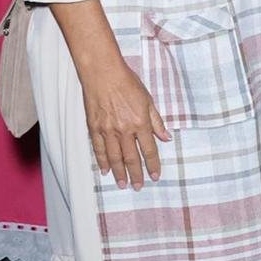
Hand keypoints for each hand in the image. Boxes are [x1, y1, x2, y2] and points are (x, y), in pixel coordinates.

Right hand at [80, 58, 169, 189]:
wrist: (103, 73)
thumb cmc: (127, 82)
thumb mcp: (148, 99)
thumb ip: (156, 121)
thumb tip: (167, 137)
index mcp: (140, 122)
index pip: (149, 150)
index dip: (152, 165)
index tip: (155, 176)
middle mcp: (124, 129)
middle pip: (131, 157)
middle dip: (136, 174)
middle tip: (138, 187)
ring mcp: (108, 130)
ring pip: (114, 157)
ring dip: (119, 173)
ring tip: (123, 184)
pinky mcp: (94, 128)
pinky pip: (99, 149)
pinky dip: (102, 161)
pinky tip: (105, 171)